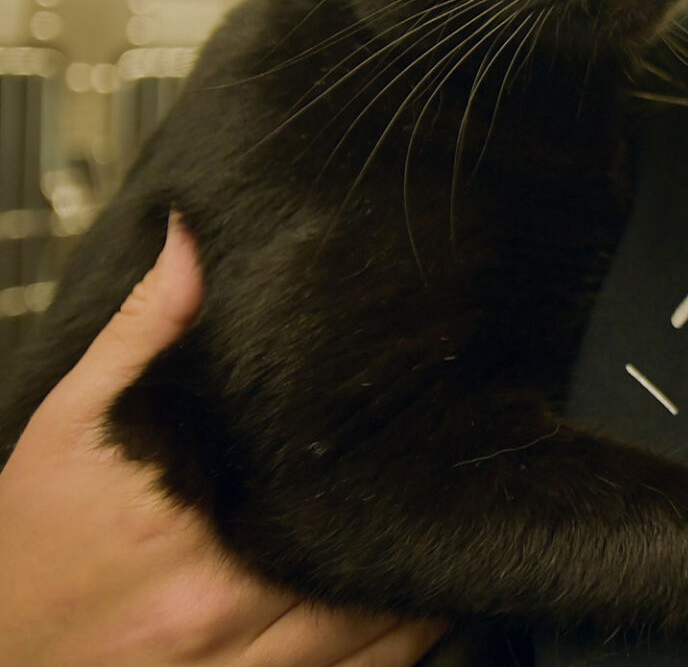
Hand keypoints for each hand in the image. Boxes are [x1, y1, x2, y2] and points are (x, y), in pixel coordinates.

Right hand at [0, 215, 447, 665]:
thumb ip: (144, 332)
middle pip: (363, 556)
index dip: (396, 450)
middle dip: (420, 511)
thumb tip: (194, 236)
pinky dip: (406, 640)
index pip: (324, 484)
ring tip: (460, 521)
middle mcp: (214, 608)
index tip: (437, 411)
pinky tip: (427, 599)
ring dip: (425, 578)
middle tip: (467, 461)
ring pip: (380, 628)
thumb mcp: (74, 427)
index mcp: (180, 525)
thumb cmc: (31, 547)